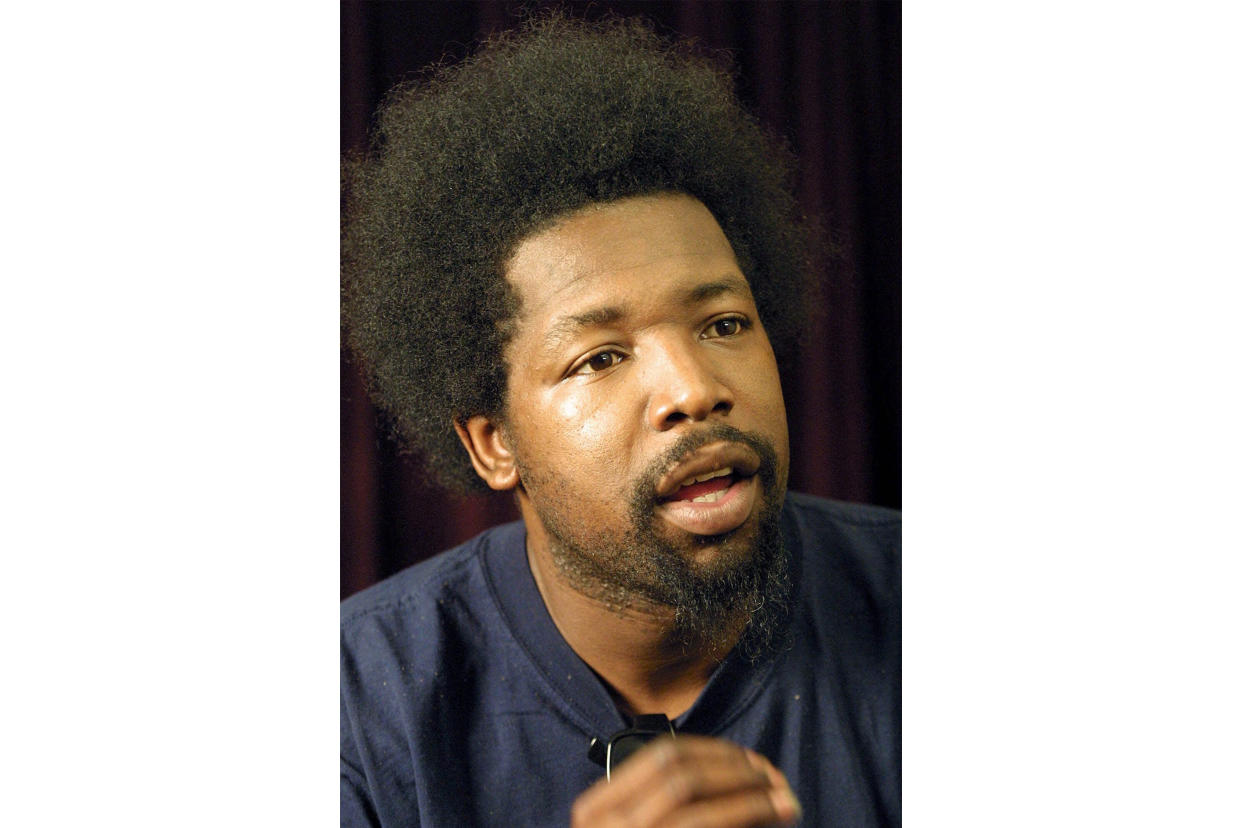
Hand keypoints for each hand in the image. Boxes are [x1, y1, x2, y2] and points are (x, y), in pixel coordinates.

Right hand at [571, 735, 801, 826]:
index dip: (713, 753)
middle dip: (737, 770)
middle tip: (773, 777)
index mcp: (596, 809)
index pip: (662, 756)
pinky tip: (773, 821)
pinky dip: (749, 820)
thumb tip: (737, 769)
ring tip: (784, 801)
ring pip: (701, 809)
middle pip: (684, 774)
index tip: (749, 759)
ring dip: (752, 798)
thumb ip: (665, 804)